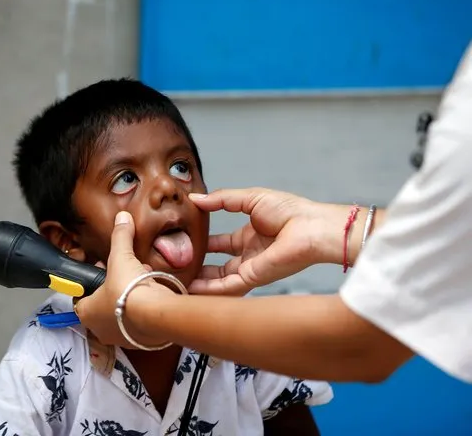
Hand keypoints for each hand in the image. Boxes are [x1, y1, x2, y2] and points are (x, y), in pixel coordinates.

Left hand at [74, 211, 172, 347]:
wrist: (155, 315)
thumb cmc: (128, 289)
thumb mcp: (121, 258)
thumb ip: (120, 237)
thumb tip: (122, 217)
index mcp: (86, 312)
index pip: (80, 297)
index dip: (91, 282)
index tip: (103, 270)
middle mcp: (99, 329)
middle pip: (102, 304)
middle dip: (113, 288)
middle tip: (124, 273)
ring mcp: (120, 338)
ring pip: (121, 314)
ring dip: (129, 298)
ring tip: (142, 280)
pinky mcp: (140, 342)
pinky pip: (138, 323)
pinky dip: (143, 309)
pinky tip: (152, 295)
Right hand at [188, 188, 348, 294]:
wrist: (311, 227)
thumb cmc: (290, 210)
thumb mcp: (249, 198)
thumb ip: (221, 200)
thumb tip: (195, 199)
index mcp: (250, 236)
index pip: (220, 244)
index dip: (202, 244)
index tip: (182, 243)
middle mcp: (249, 255)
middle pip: (217, 266)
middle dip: (197, 267)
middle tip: (175, 267)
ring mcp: (250, 269)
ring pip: (218, 280)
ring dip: (199, 282)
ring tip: (176, 282)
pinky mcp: (252, 279)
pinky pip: (226, 287)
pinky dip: (208, 289)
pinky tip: (190, 288)